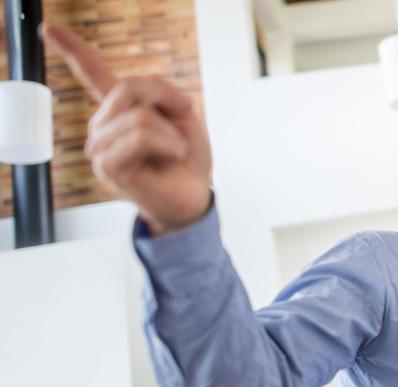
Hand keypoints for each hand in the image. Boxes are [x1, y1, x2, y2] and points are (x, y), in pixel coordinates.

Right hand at [41, 23, 212, 234]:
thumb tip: (138, 99)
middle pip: (128, 87)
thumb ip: (157, 92)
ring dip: (171, 130)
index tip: (48, 27)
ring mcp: (100, 147)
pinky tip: (173, 156)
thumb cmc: (187, 155)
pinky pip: (141, 136)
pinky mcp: (107, 167)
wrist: (194, 194)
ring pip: (139, 115)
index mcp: (118, 108)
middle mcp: (102, 125)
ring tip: (175, 149)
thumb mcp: (182, 113)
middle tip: (186, 116)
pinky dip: (168, 143)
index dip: (70, 48)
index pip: (90, 73)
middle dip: (167, 98)